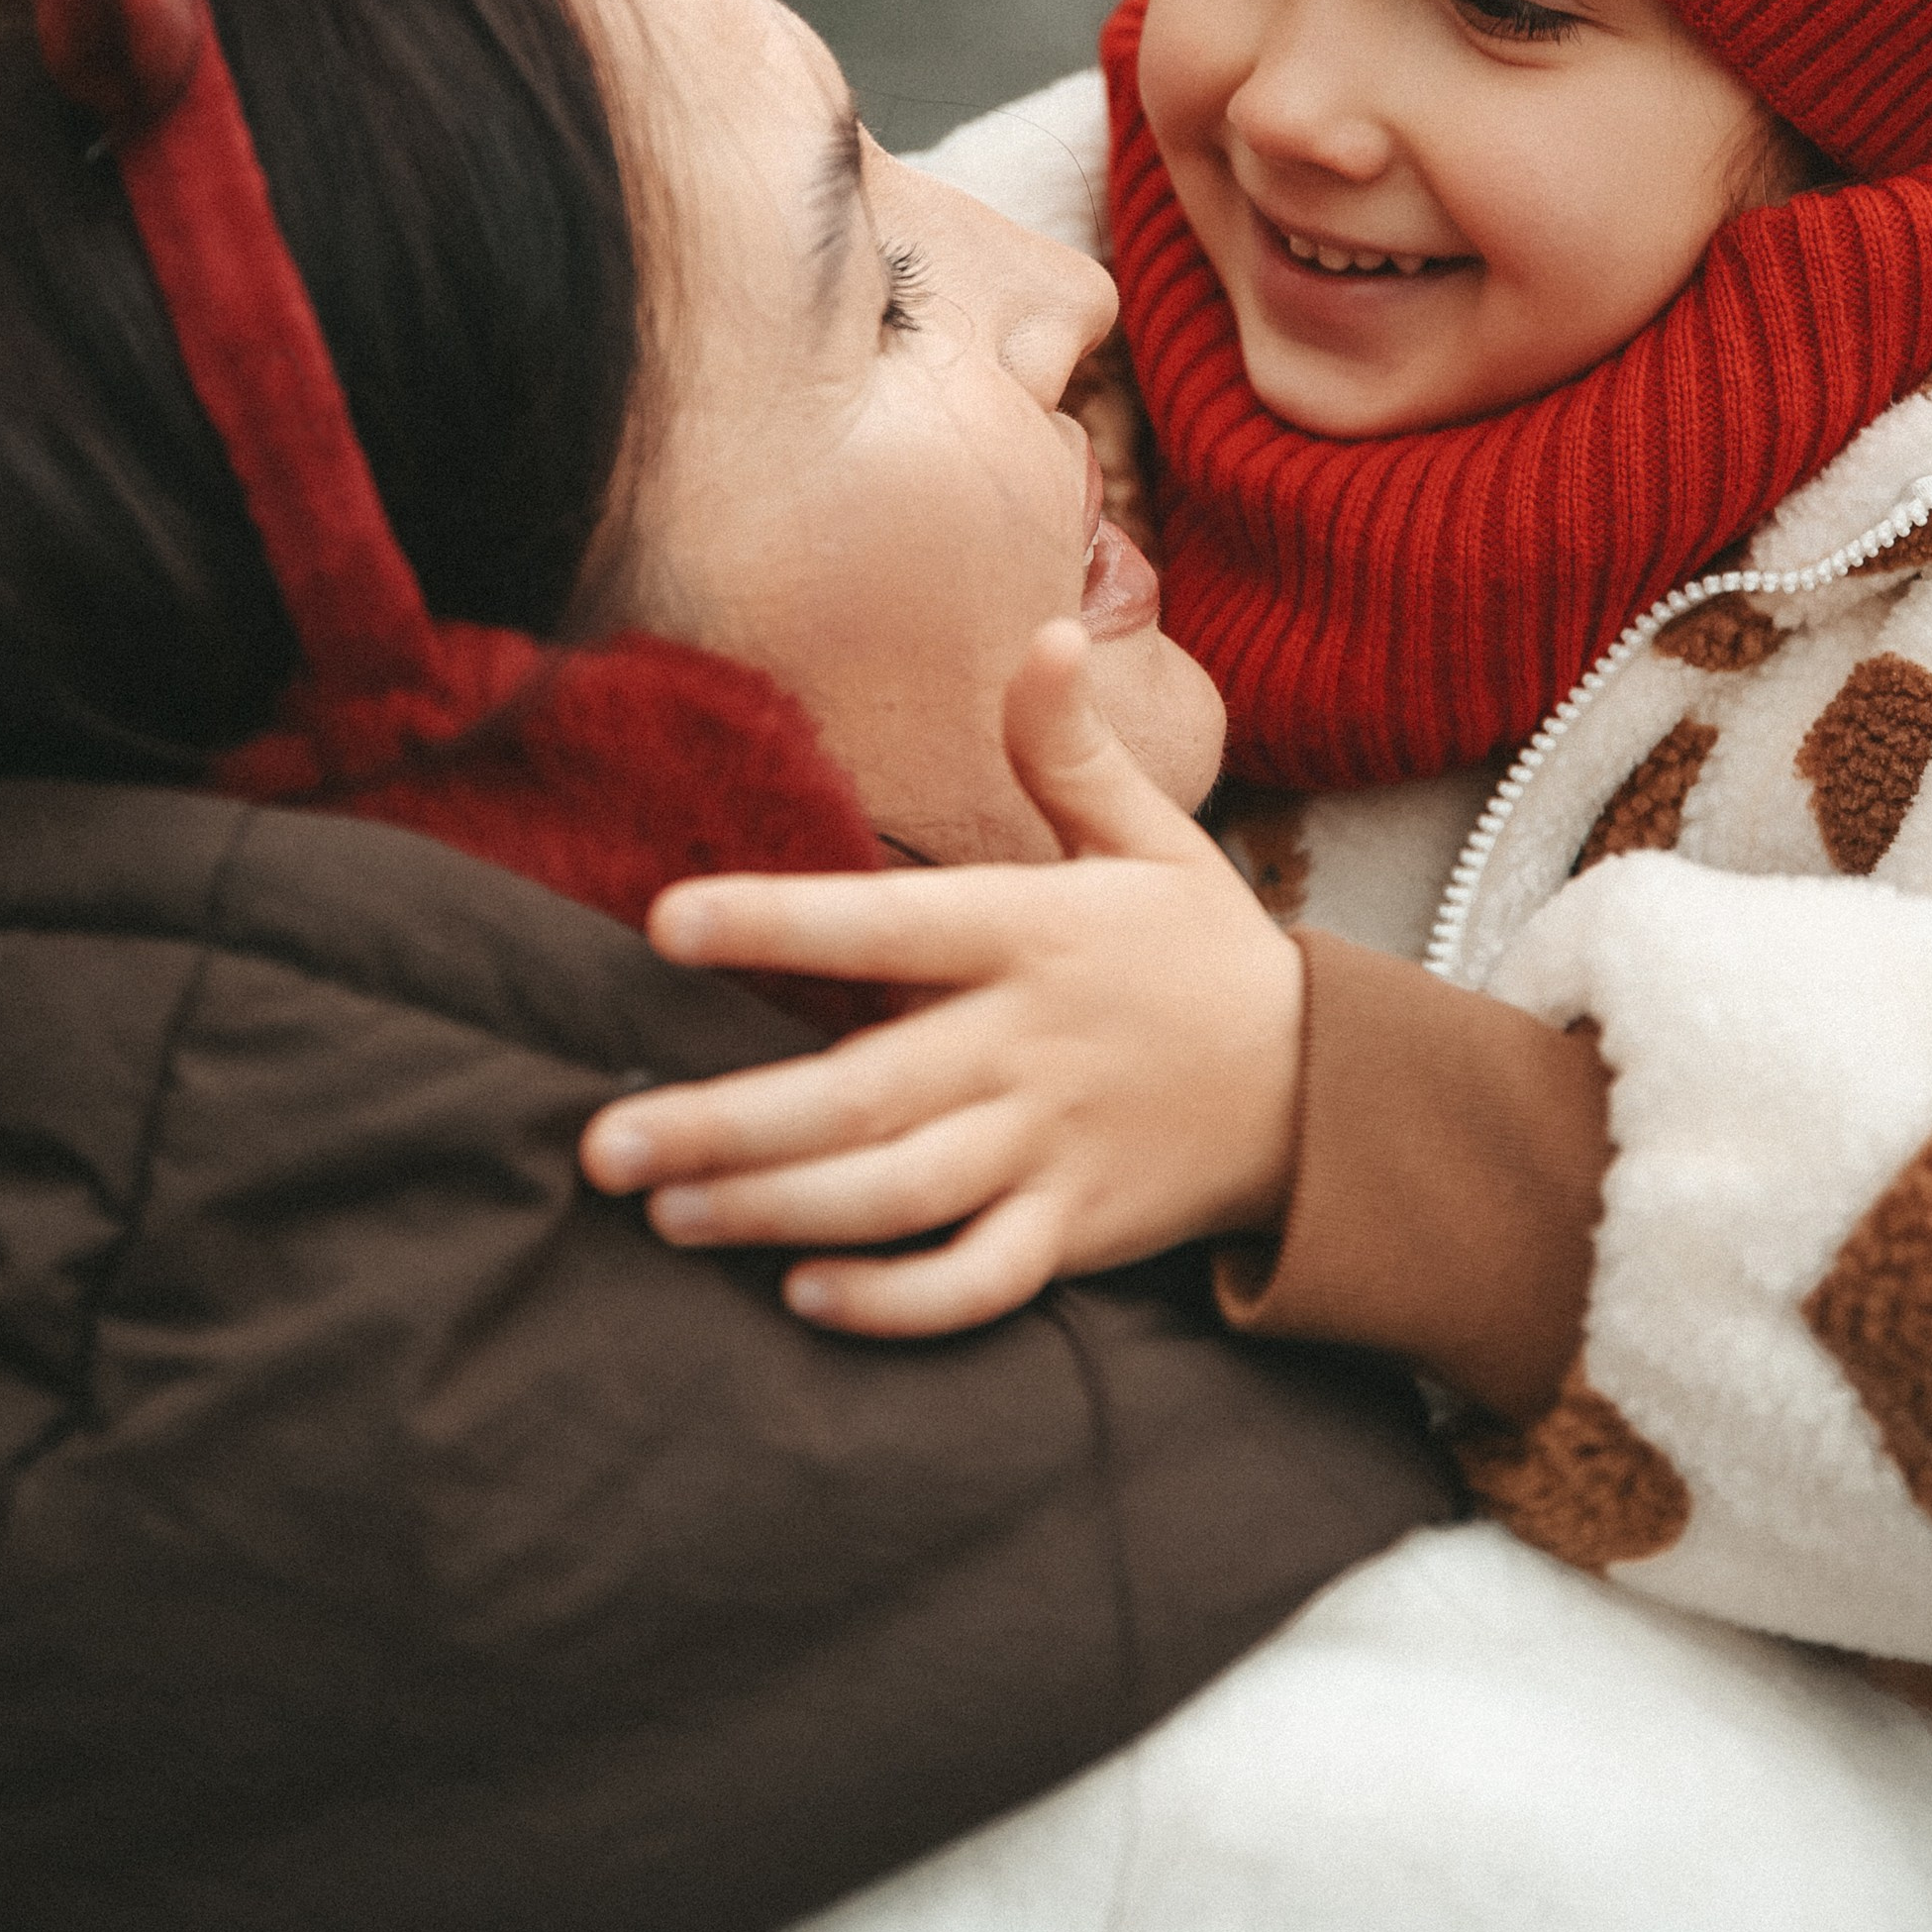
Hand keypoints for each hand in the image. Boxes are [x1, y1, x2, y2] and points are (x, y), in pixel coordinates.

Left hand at [580, 622, 1302, 1336]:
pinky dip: (896, 1302)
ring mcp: (1054, 1151)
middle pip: (864, 1094)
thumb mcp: (1152, 836)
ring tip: (667, 1212)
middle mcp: (1032, 1047)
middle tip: (602, 1142)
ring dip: (777, 1210)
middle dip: (728, 1121)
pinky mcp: (1075, 1235)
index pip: (890, 925)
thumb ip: (1070, 749)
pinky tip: (805, 1296)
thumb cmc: (1203, 953)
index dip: (778, 923)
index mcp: (1037, 935)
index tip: (665, 922)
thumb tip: (1044, 629)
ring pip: (898, 1195)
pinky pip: (977, 1282)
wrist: (1329, 1092)